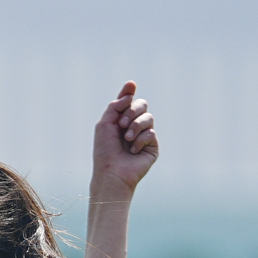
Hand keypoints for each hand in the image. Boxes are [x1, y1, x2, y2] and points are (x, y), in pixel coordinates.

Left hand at [92, 81, 157, 196]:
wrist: (112, 172)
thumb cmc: (105, 151)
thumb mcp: (105, 124)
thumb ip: (115, 106)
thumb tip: (130, 94)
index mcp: (121, 120)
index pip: (128, 102)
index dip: (129, 93)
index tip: (130, 85)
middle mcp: (133, 126)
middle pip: (142, 104)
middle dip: (132, 111)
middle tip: (122, 123)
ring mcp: (144, 136)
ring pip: (148, 117)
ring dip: (135, 126)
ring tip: (127, 139)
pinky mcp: (152, 147)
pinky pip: (151, 133)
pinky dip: (140, 140)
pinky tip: (133, 151)